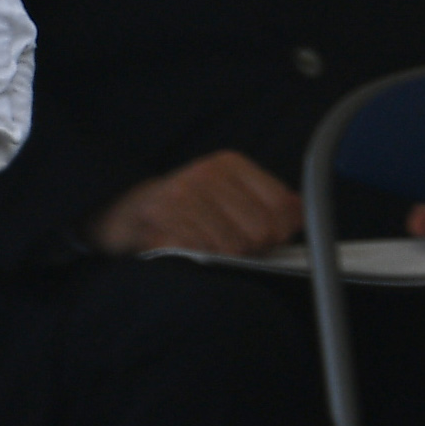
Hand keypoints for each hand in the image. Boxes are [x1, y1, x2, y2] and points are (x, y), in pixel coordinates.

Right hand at [89, 152, 302, 257]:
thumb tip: (299, 217)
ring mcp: (182, 196)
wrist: (125, 210)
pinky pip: (198, 254)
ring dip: (223, 259)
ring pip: (230, 247)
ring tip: (207, 250)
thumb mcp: (227, 193)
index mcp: (231, 163)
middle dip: (252, 249)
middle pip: (258, 230)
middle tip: (234, 250)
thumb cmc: (185, 205)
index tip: (272, 241)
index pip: (279, 205)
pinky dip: (198, 261)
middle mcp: (207, 174)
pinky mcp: (159, 220)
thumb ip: (264, 202)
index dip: (281, 231)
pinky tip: (189, 252)